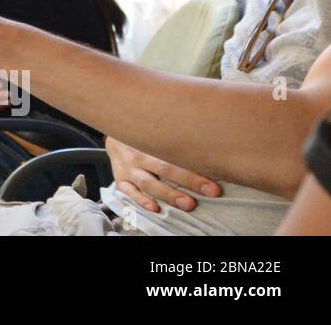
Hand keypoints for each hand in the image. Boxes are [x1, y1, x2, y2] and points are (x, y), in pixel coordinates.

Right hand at [106, 137, 221, 213]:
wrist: (113, 128)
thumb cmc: (142, 129)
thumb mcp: (155, 124)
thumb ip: (174, 129)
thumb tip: (204, 131)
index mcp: (148, 138)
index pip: (174, 151)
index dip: (196, 162)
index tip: (218, 171)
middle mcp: (137, 154)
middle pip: (165, 168)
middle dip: (190, 180)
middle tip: (211, 191)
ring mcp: (127, 168)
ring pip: (148, 183)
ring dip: (169, 194)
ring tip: (189, 204)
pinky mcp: (120, 179)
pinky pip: (129, 192)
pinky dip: (142, 201)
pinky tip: (155, 208)